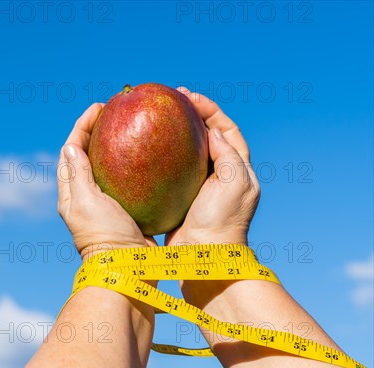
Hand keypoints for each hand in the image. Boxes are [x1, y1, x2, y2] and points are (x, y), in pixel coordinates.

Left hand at [57, 103, 155, 261]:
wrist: (128, 270)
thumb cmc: (104, 236)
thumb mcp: (86, 202)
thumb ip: (78, 174)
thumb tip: (70, 146)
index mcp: (71, 194)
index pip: (71, 151)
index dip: (81, 126)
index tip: (98, 108)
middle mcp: (86, 197)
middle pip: (87, 155)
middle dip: (97, 131)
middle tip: (115, 113)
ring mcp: (107, 205)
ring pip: (108, 167)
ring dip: (116, 146)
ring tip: (132, 128)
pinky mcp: (127, 211)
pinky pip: (129, 182)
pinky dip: (135, 165)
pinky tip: (151, 156)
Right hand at [166, 88, 259, 246]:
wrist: (204, 256)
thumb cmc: (222, 221)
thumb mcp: (234, 182)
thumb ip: (227, 153)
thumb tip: (212, 131)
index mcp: (237, 169)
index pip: (226, 129)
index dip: (210, 109)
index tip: (188, 96)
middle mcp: (219, 175)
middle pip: (206, 136)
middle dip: (191, 116)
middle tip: (171, 101)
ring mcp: (198, 187)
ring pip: (186, 152)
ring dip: (174, 135)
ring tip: (157, 120)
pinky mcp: (180, 198)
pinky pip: (169, 171)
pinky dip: (159, 158)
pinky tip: (144, 151)